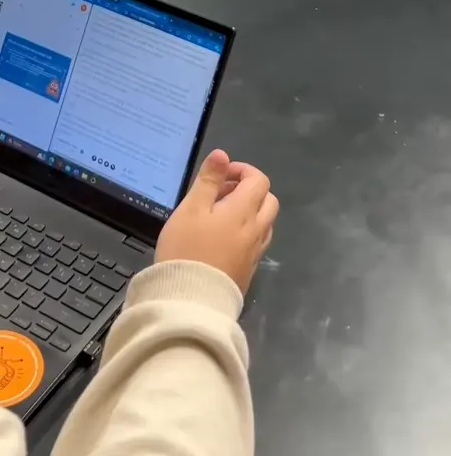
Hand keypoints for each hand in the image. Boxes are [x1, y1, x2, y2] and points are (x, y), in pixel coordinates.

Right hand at [155, 150, 278, 294]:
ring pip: (265, 223)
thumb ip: (208, 180)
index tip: (221, 175)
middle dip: (249, 190)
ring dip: (249, 212)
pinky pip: (256, 243)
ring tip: (220, 216)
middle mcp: (256, 230)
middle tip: (221, 194)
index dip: (243, 170)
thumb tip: (223, 155)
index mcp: (244, 211)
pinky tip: (222, 239)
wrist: (191, 300)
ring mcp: (255, 253)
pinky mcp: (249, 271)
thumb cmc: (187, 248)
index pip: (259, 180)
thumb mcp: (191, 207)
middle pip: (269, 200)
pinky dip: (246, 232)